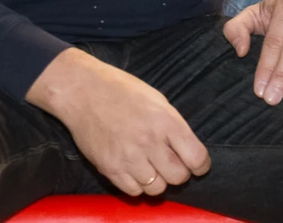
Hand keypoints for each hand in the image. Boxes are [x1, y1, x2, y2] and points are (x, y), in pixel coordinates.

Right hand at [25, 48, 209, 196]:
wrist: (82, 91)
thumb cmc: (121, 90)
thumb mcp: (156, 100)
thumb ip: (173, 126)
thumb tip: (187, 151)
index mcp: (165, 121)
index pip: (197, 158)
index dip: (200, 165)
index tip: (196, 164)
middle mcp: (148, 141)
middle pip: (178, 177)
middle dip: (178, 172)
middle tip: (169, 162)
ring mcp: (128, 157)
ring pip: (156, 189)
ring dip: (156, 179)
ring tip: (148, 164)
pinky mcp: (109, 168)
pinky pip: (133, 192)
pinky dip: (137, 184)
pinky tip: (132, 168)